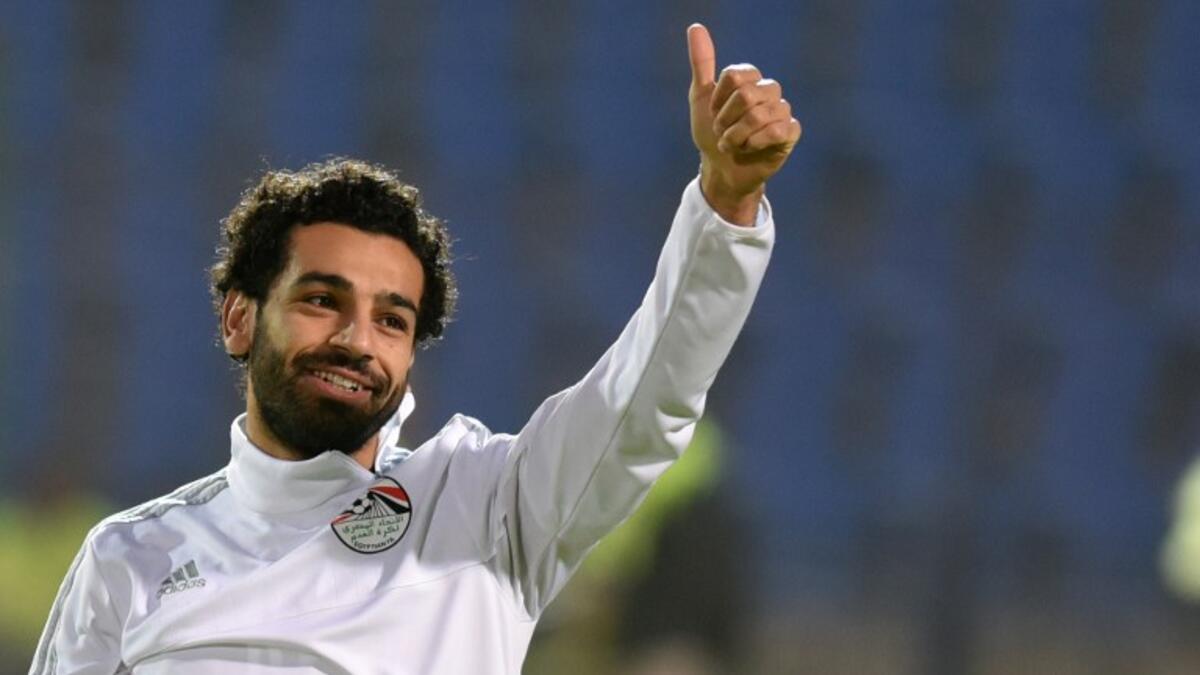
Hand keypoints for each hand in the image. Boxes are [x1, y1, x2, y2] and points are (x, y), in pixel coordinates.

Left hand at [687, 23, 801, 224]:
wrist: (720, 169)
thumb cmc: (711, 133)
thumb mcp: (700, 97)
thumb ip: (701, 63)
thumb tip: (696, 27)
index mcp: (751, 79)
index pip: (736, 77)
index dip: (718, 101)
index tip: (713, 113)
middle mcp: (769, 91)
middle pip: (746, 95)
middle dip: (726, 120)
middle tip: (722, 132)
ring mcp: (782, 111)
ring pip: (759, 115)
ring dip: (737, 136)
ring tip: (733, 144)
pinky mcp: (790, 133)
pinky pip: (777, 130)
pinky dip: (754, 144)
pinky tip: (750, 149)